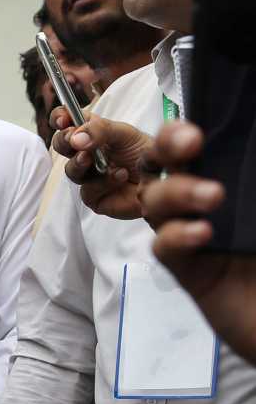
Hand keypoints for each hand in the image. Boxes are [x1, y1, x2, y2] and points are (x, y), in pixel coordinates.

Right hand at [49, 108, 152, 219]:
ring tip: (91, 159)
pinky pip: (87, 191)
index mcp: (93, 133)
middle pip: (61, 146)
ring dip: (79, 163)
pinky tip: (119, 176)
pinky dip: (102, 182)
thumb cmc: (146, 154)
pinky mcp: (95, 198)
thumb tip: (75, 138)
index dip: (60, 118)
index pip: (67, 121)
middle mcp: (88, 154)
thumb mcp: (125, 133)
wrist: (165, 180)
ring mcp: (89, 176)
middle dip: (63, 141)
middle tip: (72, 139)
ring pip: (71, 170)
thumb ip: (99, 130)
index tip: (62, 119)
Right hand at [141, 120, 255, 363]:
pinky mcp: (188, 271)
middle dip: (167, 148)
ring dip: (177, 192)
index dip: (180, 134)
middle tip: (190, 144)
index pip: (191, 148)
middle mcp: (204, 202)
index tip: (193, 132)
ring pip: (158, 202)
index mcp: (229, 178)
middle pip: (164, 166)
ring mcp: (192, 235)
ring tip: (214, 197)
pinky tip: (202, 235)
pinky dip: (177, 236)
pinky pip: (165, 248)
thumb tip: (251, 141)